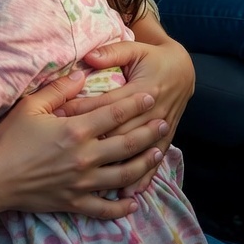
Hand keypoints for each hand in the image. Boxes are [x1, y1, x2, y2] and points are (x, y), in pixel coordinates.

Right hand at [0, 73, 167, 219]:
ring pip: (124, 175)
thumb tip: (81, 75)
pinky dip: (122, 207)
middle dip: (149, 133)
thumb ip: (58, 90)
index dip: (136, 104)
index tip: (151, 96)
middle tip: (164, 123)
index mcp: (76, 131)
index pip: (114, 114)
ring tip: (158, 154)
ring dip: (144, 164)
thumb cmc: (9, 138)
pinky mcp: (75, 203)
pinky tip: (134, 202)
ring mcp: (82, 183)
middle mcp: (85, 157)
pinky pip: (105, 209)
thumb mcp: (30, 107)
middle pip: (127, 144)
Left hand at [70, 37, 193, 194]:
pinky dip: (140, 178)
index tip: (58, 116)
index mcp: (142, 89)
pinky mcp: (164, 141)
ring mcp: (159, 130)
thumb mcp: (135, 49)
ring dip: (114, 167)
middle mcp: (152, 113)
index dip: (82, 109)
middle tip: (61, 151)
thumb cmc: (155, 58)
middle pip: (118, 132)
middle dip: (90, 141)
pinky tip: (128, 193)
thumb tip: (88, 57)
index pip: (106, 105)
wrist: (184, 70)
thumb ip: (112, 52)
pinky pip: (151, 163)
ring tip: (90, 183)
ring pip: (134, 153)